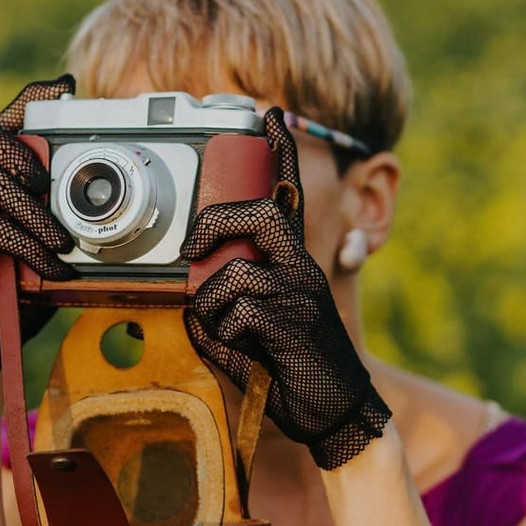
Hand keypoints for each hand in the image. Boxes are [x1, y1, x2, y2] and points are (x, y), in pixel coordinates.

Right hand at [0, 76, 76, 368]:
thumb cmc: (16, 280)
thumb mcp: (42, 236)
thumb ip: (55, 206)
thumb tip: (99, 185)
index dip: (26, 98)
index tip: (63, 87)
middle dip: (18, 147)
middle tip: (47, 180)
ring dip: (38, 214)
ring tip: (63, 242)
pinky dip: (33, 250)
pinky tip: (53, 268)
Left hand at [182, 107, 391, 469]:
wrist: (336, 411)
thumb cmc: (295, 369)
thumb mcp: (260, 330)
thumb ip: (230, 308)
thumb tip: (189, 302)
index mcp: (296, 261)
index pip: (290, 197)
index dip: (282, 153)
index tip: (270, 114)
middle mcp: (302, 266)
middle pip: (257, 213)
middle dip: (213, 226)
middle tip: (191, 252)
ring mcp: (299, 292)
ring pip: (234, 273)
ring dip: (215, 310)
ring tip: (232, 336)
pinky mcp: (291, 321)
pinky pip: (235, 313)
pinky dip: (225, 338)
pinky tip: (244, 354)